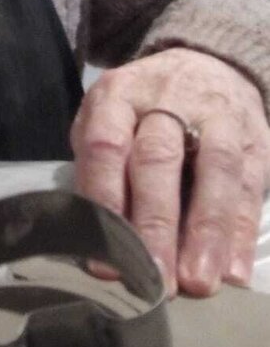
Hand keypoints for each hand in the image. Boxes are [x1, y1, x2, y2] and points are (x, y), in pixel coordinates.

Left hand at [71, 48, 269, 295]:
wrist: (206, 63)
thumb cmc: (142, 109)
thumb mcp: (107, 121)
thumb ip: (97, 169)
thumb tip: (93, 240)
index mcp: (118, 95)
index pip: (106, 146)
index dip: (105, 202)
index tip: (106, 258)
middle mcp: (166, 100)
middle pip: (159, 160)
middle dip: (157, 225)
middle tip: (156, 280)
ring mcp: (216, 115)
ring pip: (214, 170)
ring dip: (207, 231)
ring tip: (200, 282)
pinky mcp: (254, 137)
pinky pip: (251, 183)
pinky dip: (243, 229)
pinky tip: (235, 269)